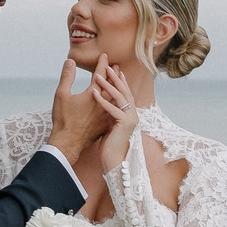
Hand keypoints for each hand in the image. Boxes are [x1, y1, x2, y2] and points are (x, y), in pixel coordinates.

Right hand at [48, 56, 110, 160]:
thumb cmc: (63, 119)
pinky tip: (116, 104)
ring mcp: (106, 114)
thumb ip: (67, 76)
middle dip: (114, 75)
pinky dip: (115, 103)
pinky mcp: (105, 124)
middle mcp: (102, 103)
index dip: (102, 63)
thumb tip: (70, 61)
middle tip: (117, 67)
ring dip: (117, 89)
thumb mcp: (61, 95)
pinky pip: (114, 111)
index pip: (100, 74)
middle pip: (112, 85)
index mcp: (92, 94)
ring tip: (119, 83)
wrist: (68, 142)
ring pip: (115, 98)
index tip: (105, 56)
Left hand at [90, 57, 139, 175]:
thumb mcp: (109, 125)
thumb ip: (109, 113)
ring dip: (108, 85)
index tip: (115, 69)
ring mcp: (130, 119)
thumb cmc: (110, 146)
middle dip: (116, 78)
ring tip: (98, 75)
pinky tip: (94, 93)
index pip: (125, 93)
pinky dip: (103, 101)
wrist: (113, 161)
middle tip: (108, 65)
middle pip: (124, 91)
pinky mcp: (124, 124)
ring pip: (119, 98)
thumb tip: (104, 103)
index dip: (120, 81)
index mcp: (129, 114)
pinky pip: (112, 109)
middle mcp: (133, 114)